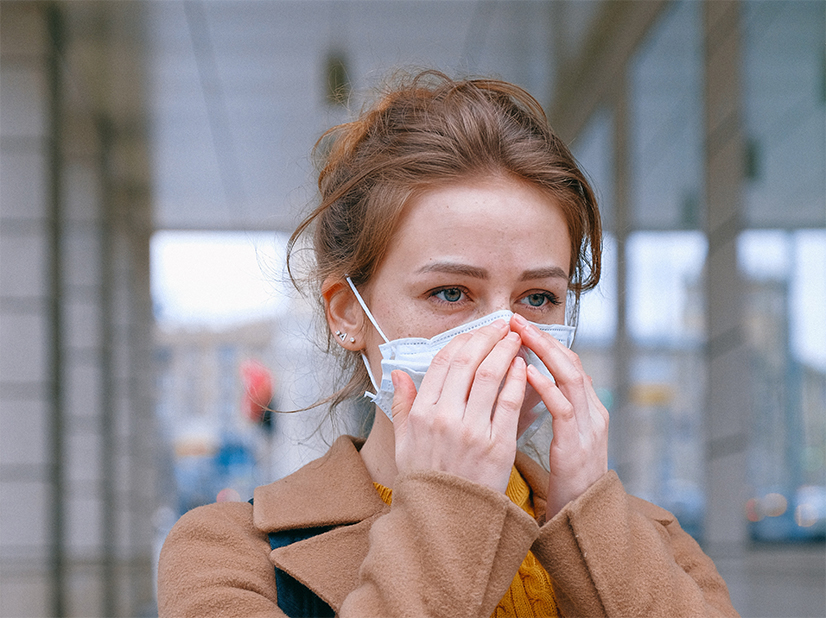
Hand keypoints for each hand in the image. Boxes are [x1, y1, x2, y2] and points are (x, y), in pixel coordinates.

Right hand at [390, 320, 526, 493]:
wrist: (445, 521)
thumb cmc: (426, 480)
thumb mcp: (403, 442)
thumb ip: (401, 405)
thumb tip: (397, 373)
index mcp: (421, 412)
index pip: (443, 361)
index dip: (464, 340)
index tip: (478, 330)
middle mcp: (444, 417)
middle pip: (468, 361)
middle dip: (487, 337)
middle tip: (502, 325)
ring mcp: (471, 431)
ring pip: (491, 375)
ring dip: (505, 351)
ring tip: (516, 339)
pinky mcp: (497, 445)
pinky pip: (509, 403)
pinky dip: (518, 379)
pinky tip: (524, 367)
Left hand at [510, 313, 608, 517]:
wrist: (583, 518)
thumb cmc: (566, 477)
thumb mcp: (560, 436)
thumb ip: (550, 408)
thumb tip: (525, 380)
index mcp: (586, 408)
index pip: (566, 362)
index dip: (544, 341)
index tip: (518, 324)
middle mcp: (592, 412)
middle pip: (570, 362)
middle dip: (543, 338)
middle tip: (515, 319)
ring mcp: (588, 428)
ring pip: (571, 378)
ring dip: (544, 354)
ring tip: (521, 334)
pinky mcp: (578, 446)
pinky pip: (563, 410)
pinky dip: (546, 388)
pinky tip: (528, 374)